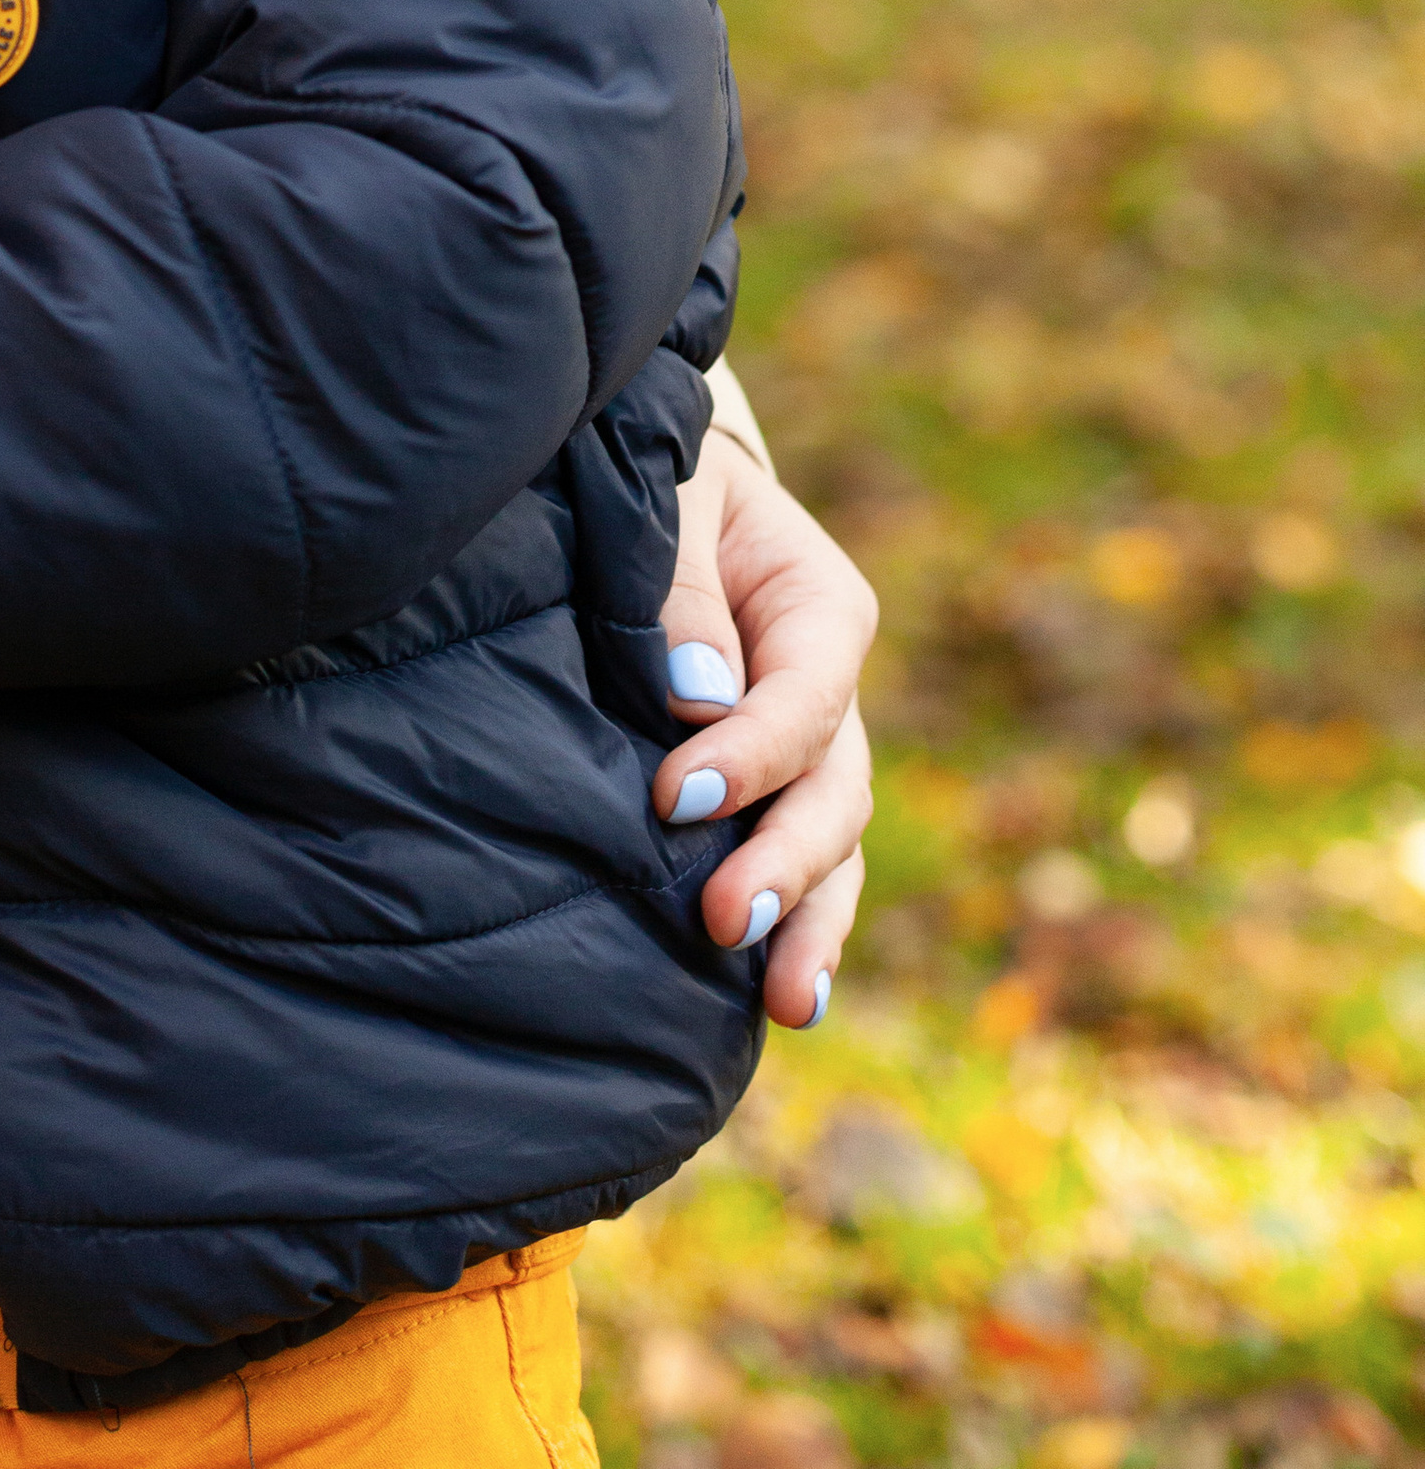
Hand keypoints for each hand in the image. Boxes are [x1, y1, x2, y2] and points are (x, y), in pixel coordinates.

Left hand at [657, 426, 874, 1030]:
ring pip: (834, 847)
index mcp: (820, 607)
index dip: (751, 756)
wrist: (652, 493)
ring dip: (811, 922)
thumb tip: (697, 696)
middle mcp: (828, 688)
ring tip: (787, 1004)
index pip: (804, 697)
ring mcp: (809, 752)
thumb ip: (676, 582)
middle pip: (832, 789)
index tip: (676, 798)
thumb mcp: (666, 494)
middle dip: (785, 862)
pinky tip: (781, 1000)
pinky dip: (800, 929)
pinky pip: (805, 870)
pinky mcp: (770, 795)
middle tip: (724, 921)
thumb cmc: (654, 481)